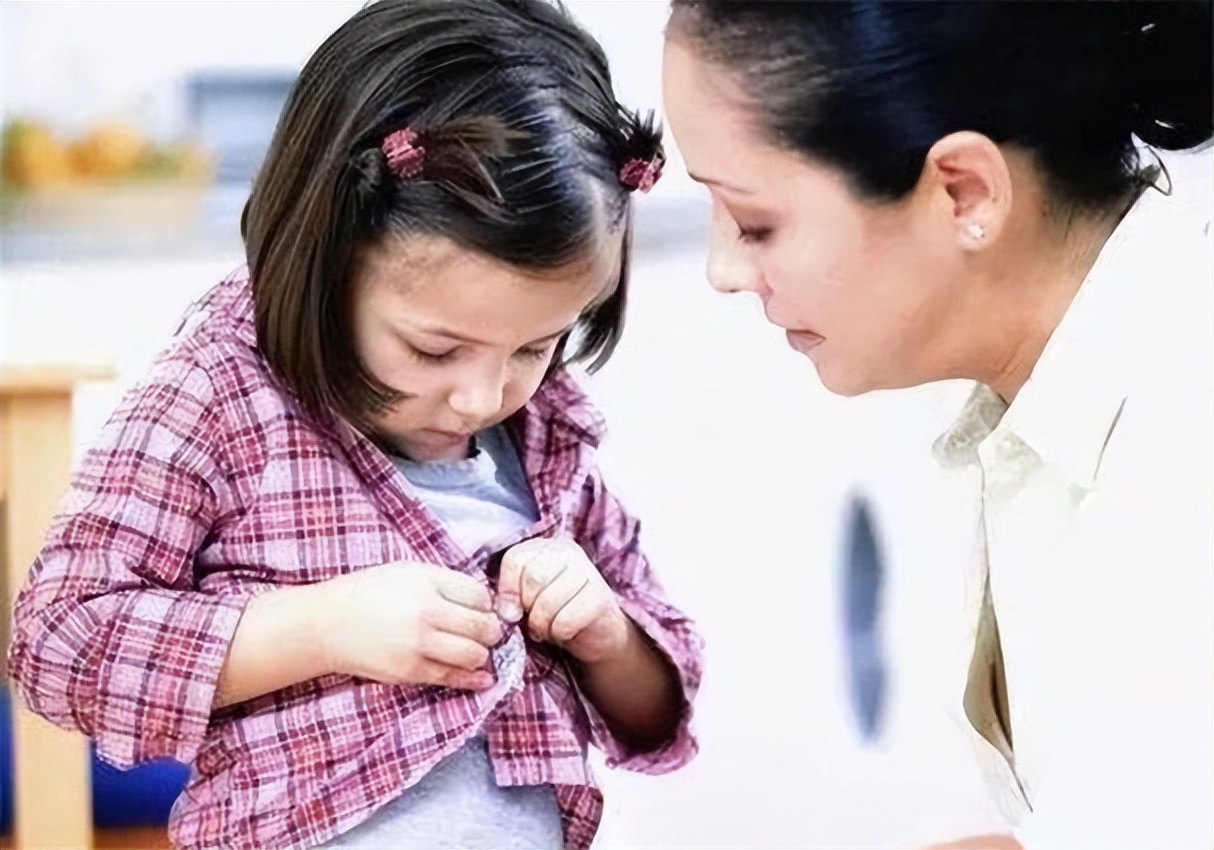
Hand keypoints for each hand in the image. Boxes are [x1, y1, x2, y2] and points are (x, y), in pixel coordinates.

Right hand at [322, 561, 503, 690]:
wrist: (328, 624)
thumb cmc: (370, 592)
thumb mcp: (409, 571)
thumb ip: (446, 583)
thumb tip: (484, 601)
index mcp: (427, 583)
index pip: (479, 596)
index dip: (487, 604)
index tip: (483, 609)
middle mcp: (426, 613)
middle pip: (482, 627)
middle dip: (492, 631)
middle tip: (488, 632)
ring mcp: (419, 646)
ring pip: (473, 655)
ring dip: (482, 654)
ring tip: (476, 649)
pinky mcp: (411, 672)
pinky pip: (452, 678)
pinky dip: (472, 679)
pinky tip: (482, 677)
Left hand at [496, 536, 629, 664]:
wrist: (597, 633)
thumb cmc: (555, 613)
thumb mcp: (527, 599)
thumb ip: (511, 595)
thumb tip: (506, 611)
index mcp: (546, 547)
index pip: (515, 559)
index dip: (508, 590)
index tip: (512, 610)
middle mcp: (568, 551)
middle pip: (532, 578)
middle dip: (529, 608)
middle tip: (534, 621)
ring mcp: (588, 572)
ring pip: (548, 602)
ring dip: (542, 625)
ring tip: (547, 628)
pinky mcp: (601, 598)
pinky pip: (565, 620)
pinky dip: (559, 633)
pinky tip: (564, 632)